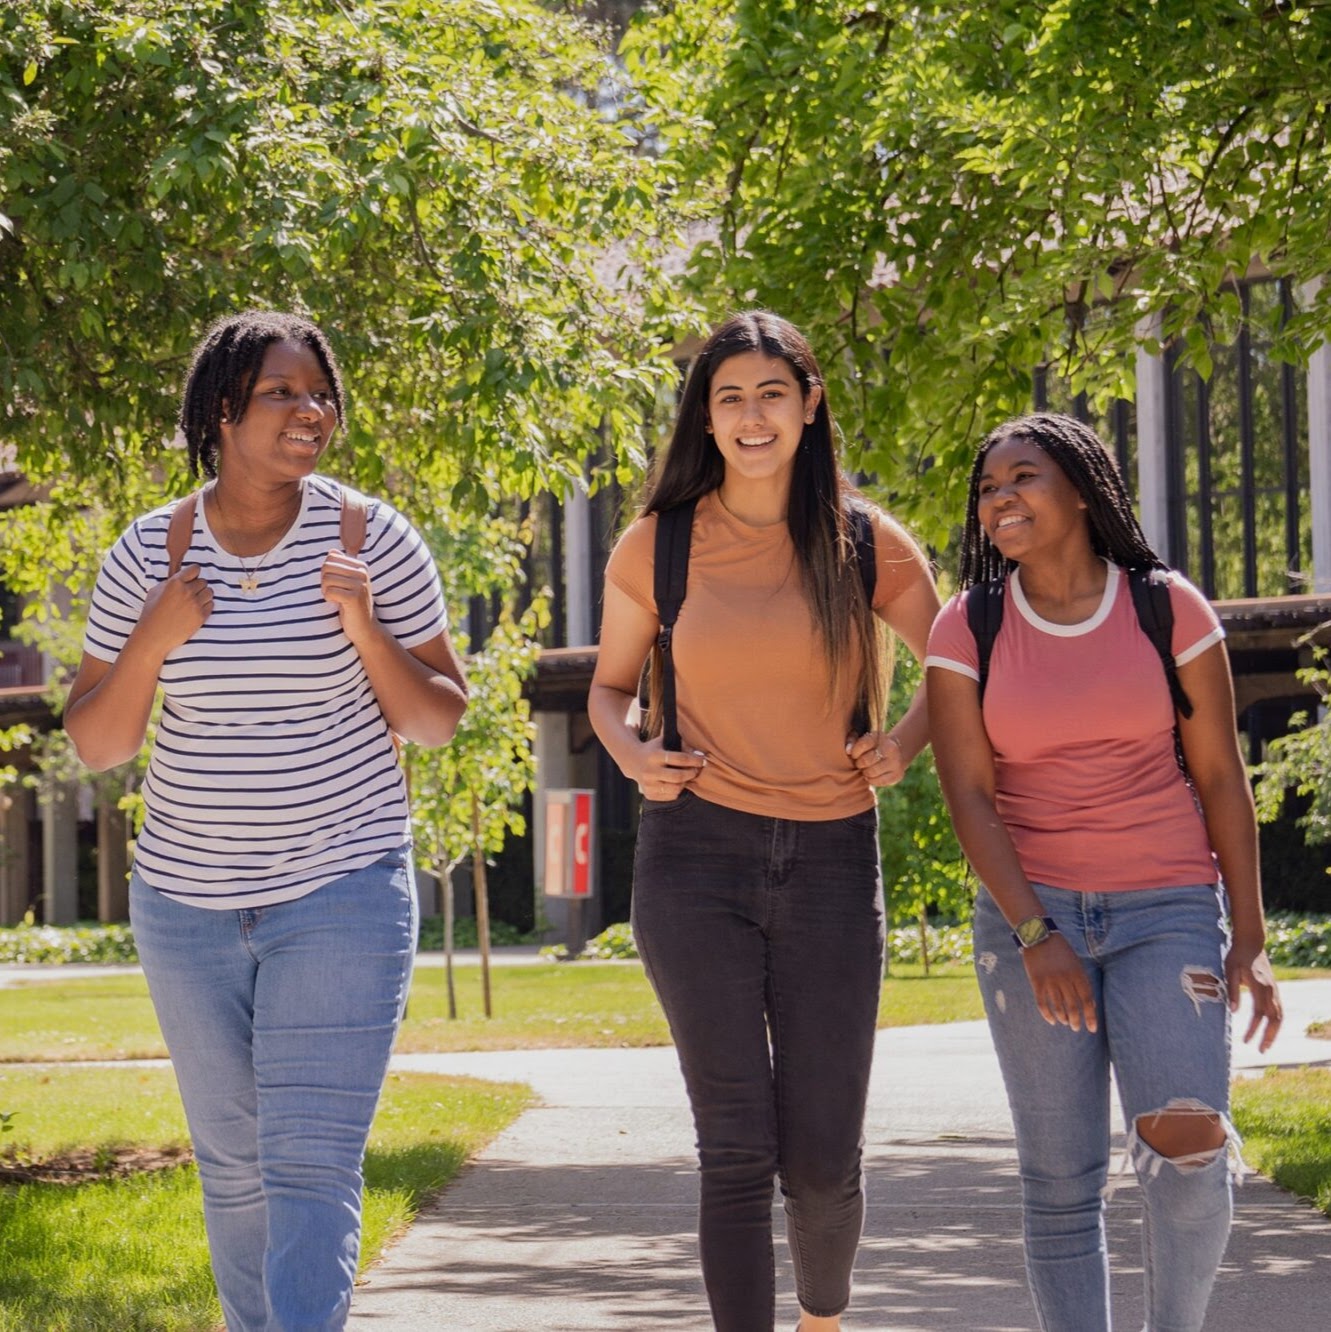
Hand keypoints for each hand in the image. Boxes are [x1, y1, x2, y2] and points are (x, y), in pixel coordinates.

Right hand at [135, 565, 212, 656]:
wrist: (154, 636)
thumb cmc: (151, 613)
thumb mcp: (155, 591)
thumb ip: (170, 582)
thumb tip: (182, 576)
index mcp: (175, 583)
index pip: (195, 568)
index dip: (193, 573)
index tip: (191, 577)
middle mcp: (187, 592)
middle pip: (203, 581)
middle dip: (197, 586)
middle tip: (189, 593)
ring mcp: (195, 604)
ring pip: (209, 592)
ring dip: (203, 595)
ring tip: (193, 601)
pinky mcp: (201, 616)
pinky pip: (211, 604)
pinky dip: (206, 605)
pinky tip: (195, 609)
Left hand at [321, 550, 374, 642]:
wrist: (365, 627)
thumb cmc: (352, 604)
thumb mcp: (348, 582)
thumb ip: (341, 565)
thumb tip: (332, 551)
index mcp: (361, 566)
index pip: (330, 558)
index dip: (326, 571)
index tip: (335, 584)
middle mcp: (362, 573)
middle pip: (327, 567)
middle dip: (324, 581)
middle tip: (333, 592)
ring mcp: (360, 585)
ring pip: (326, 579)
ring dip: (325, 591)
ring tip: (336, 598)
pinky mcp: (355, 598)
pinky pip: (329, 592)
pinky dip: (328, 599)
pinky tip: (337, 604)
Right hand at [634, 733, 704, 801]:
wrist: (631, 760)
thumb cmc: (653, 749)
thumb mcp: (663, 741)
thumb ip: (681, 744)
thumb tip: (700, 754)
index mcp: (654, 756)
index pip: (680, 759)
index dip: (695, 760)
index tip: (703, 760)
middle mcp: (650, 771)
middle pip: (678, 777)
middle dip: (691, 774)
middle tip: (696, 771)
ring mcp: (648, 784)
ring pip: (675, 789)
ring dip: (685, 783)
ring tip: (686, 777)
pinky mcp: (648, 794)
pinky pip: (670, 796)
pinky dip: (677, 790)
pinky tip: (676, 783)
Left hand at [845, 730, 906, 787]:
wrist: (895, 754)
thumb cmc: (872, 747)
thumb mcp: (862, 739)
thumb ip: (852, 741)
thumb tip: (848, 751)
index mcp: (880, 737)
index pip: (863, 744)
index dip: (855, 752)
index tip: (854, 755)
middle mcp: (890, 748)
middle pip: (866, 760)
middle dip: (859, 764)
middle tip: (860, 764)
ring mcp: (896, 762)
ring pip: (872, 772)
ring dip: (865, 773)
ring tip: (866, 769)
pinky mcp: (897, 775)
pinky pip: (878, 782)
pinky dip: (872, 780)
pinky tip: (873, 775)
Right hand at [1021, 935, 1097, 1033]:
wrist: (1039, 936)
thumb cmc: (1060, 950)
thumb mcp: (1076, 963)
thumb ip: (1082, 982)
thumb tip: (1090, 1004)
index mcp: (1077, 973)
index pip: (1087, 1000)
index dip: (1090, 1016)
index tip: (1092, 1028)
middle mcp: (1064, 979)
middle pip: (1072, 1006)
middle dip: (1076, 1020)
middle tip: (1076, 1028)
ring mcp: (1050, 981)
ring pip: (1058, 1007)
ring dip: (1063, 1018)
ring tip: (1065, 1022)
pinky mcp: (1036, 982)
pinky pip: (1042, 1003)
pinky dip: (1047, 1014)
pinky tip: (1051, 1020)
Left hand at [1226, 938, 1281, 1052]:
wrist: (1251, 942)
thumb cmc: (1237, 956)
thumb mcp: (1229, 970)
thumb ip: (1232, 990)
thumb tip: (1233, 1011)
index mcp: (1260, 987)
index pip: (1259, 1014)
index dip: (1253, 1029)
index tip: (1245, 1041)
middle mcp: (1271, 991)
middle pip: (1275, 1019)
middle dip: (1269, 1036)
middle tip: (1261, 1050)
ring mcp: (1275, 990)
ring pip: (1279, 1016)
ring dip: (1274, 1031)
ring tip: (1265, 1045)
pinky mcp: (1274, 990)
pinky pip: (1278, 1010)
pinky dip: (1275, 1022)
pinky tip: (1268, 1029)